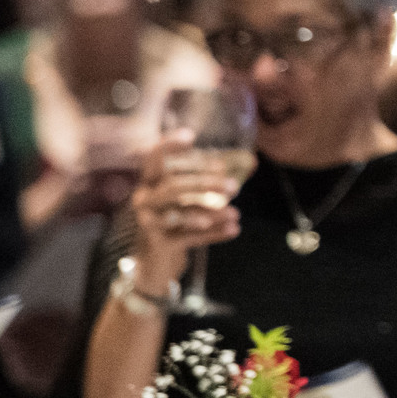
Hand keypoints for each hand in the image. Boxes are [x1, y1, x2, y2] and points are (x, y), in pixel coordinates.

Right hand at [127, 132, 242, 293]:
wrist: (157, 262)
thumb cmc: (179, 221)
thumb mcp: (192, 199)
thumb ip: (211, 181)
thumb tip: (251, 162)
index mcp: (151, 182)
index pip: (154, 160)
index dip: (168, 147)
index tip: (190, 135)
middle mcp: (144, 199)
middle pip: (172, 186)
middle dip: (204, 183)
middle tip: (234, 187)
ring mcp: (148, 222)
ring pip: (178, 212)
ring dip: (211, 211)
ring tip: (236, 213)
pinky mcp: (158, 243)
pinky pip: (187, 237)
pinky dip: (213, 233)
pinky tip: (234, 229)